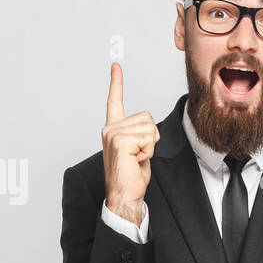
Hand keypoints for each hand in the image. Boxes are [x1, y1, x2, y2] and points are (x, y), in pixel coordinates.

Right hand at [100, 62, 159, 219]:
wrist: (124, 196)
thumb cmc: (131, 176)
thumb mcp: (139, 151)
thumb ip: (142, 136)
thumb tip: (150, 130)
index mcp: (114, 129)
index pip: (115, 101)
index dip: (116, 83)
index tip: (116, 66)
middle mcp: (110, 128)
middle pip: (147, 118)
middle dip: (151, 138)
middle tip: (139, 155)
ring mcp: (113, 134)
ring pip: (149, 128)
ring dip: (150, 146)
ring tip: (137, 158)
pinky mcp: (119, 141)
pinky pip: (148, 138)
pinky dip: (147, 151)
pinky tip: (136, 160)